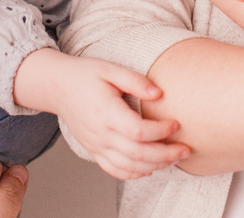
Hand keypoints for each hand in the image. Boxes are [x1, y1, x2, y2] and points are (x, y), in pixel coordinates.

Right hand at [12, 48, 189, 179]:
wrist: (57, 87)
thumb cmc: (84, 75)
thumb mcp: (110, 69)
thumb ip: (135, 81)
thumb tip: (159, 93)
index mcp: (105, 112)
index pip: (138, 131)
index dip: (161, 131)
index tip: (177, 123)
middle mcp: (100, 133)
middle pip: (137, 154)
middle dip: (166, 154)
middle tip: (186, 149)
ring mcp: (96, 145)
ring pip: (129, 167)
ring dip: (155, 166)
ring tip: (174, 158)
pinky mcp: (94, 150)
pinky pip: (114, 170)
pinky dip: (134, 174)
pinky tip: (150, 168)